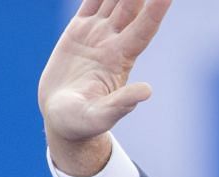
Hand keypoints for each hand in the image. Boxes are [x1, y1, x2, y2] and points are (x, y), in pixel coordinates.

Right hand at [39, 0, 171, 176]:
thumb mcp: (100, 117)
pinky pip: (90, 2)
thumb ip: (121, 104)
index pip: (144, 29)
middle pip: (131, 7)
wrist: (62, 119)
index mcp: (120, 60)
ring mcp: (96, 34)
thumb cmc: (82, 123)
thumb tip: (147, 92)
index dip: (156, 10)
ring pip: (113, 1)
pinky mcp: (78, 31)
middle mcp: (113, 42)